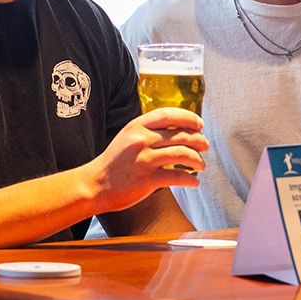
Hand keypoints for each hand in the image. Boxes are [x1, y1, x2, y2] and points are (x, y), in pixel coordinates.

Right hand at [92, 108, 208, 212]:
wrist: (95, 185)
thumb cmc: (114, 163)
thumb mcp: (127, 137)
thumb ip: (148, 131)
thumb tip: (177, 130)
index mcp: (137, 126)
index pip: (170, 115)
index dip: (189, 118)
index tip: (200, 125)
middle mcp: (142, 139)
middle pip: (181, 135)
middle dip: (199, 140)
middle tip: (204, 146)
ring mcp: (145, 159)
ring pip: (183, 154)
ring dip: (198, 160)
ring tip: (202, 165)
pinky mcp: (148, 179)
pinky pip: (178, 176)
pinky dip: (190, 180)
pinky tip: (194, 182)